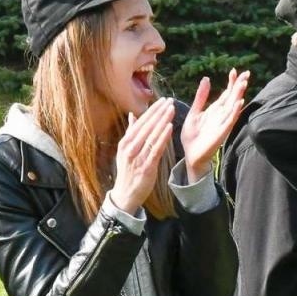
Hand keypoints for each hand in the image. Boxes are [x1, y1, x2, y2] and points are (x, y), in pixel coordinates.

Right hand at [107, 96, 175, 214]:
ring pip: (151, 135)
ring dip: (162, 121)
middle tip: (169, 100)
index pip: (140, 122)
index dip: (152, 111)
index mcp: (125, 143)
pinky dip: (162, 137)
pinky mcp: (145, 167)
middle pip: (146, 126)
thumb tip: (132, 115)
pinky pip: (155, 149)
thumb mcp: (125, 151)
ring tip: (171, 109)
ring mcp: (137, 157)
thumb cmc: (127, 172)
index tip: (162, 100)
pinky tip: (169, 127)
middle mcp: (129, 148)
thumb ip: (131, 132)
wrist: (125, 195)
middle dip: (158, 112)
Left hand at [180, 69, 249, 181]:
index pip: (226, 94)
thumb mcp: (194, 112)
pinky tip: (239, 102)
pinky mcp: (222, 132)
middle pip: (233, 97)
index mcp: (215, 110)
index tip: (233, 71)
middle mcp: (221, 115)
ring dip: (239, 95)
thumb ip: (201, 97)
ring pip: (234, 106)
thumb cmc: (192, 135)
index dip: (231, 83)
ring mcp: (223, 123)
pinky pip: (230, 120)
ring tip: (244, 83)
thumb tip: (206, 78)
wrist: (190, 154)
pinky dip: (235, 111)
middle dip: (239, 86)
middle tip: (246, 73)